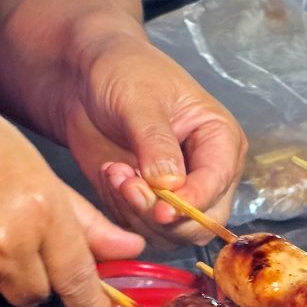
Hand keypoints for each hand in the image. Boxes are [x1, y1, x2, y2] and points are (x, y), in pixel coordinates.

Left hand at [60, 33, 245, 245]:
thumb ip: (156, 142)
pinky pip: (142, 230)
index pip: (218, 184)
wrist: (85, 79)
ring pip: (171, 234)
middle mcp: (208, 173)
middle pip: (202, 222)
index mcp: (220, 140)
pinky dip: (122, 212)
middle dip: (161, 214)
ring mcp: (180, 194)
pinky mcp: (151, 205)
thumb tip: (172, 184)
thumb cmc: (122, 71)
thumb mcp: (139, 99)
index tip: (162, 210)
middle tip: (127, 185)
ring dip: (137, 213)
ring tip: (114, 172)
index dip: (192, 203)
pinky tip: (110, 177)